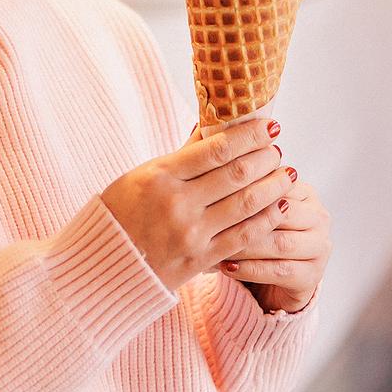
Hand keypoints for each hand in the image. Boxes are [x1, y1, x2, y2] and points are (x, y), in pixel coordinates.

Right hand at [100, 115, 292, 294]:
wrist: (102, 266)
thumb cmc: (121, 214)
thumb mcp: (142, 175)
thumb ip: (181, 155)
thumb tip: (213, 126)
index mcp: (160, 175)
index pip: (216, 148)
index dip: (250, 135)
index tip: (269, 127)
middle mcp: (177, 203)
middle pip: (237, 174)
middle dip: (266, 159)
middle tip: (278, 151)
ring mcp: (190, 233)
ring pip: (246, 204)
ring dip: (274, 187)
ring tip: (288, 175)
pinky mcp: (200, 259)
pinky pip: (243, 236)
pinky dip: (266, 219)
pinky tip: (280, 207)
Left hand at [217, 169, 330, 315]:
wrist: (274, 278)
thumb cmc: (256, 233)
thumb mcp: (250, 204)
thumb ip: (239, 178)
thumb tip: (209, 143)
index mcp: (305, 193)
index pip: (278, 183)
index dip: (247, 184)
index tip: (214, 186)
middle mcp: (318, 217)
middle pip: (282, 212)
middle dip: (246, 214)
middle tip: (211, 215)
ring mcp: (319, 247)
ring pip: (280, 243)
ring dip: (246, 244)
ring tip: (216, 243)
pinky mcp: (312, 276)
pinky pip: (280, 271)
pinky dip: (251, 269)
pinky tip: (227, 266)